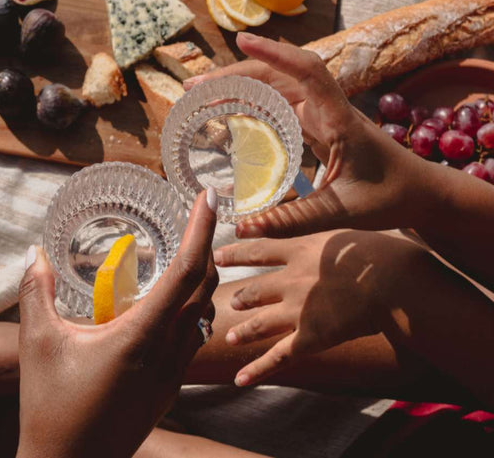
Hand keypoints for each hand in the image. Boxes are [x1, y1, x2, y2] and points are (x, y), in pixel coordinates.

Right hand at [16, 190, 217, 457]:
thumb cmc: (50, 408)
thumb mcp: (36, 344)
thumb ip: (36, 293)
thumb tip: (32, 252)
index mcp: (140, 336)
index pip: (185, 271)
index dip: (201, 230)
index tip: (209, 197)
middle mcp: (167, 351)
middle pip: (204, 287)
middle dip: (208, 245)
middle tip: (202, 214)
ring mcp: (173, 372)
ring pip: (205, 312)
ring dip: (204, 277)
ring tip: (192, 248)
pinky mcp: (170, 386)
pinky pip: (195, 336)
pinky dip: (195, 306)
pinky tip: (177, 298)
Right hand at [184, 32, 433, 239]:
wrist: (420, 192)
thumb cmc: (390, 197)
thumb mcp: (340, 213)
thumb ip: (292, 221)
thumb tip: (241, 228)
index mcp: (339, 120)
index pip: (308, 73)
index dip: (275, 54)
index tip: (242, 41)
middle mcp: (329, 111)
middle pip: (279, 78)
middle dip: (235, 76)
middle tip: (194, 89)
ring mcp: (323, 117)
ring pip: (277, 91)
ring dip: (240, 89)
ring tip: (203, 98)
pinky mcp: (319, 127)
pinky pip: (281, 108)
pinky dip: (253, 107)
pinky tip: (231, 114)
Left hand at [213, 230, 421, 385]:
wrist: (392, 281)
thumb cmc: (379, 252)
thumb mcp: (345, 232)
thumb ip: (328, 233)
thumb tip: (329, 230)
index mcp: (299, 250)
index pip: (258, 250)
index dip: (236, 252)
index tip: (218, 254)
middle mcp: (291, 279)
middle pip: (255, 289)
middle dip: (241, 297)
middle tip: (230, 301)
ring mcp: (297, 310)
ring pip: (260, 323)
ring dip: (244, 331)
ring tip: (231, 337)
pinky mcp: (309, 337)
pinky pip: (278, 356)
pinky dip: (258, 369)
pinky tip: (240, 379)